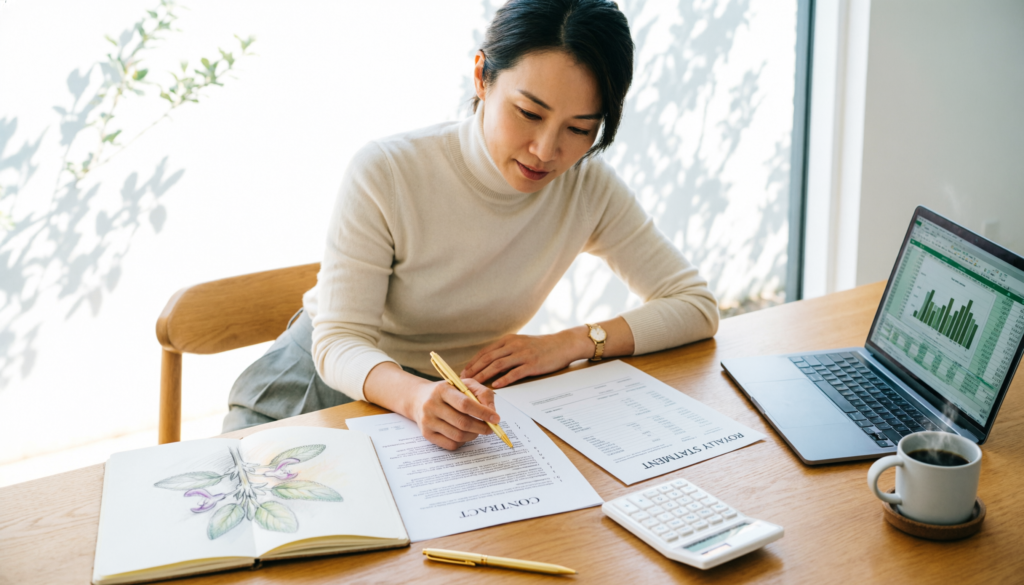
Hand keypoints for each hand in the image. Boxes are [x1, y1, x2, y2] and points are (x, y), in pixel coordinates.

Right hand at [407, 378, 498, 450]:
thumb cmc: (447, 391)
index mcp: (442, 390)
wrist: (418, 398)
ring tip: (478, 430)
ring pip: (458, 436)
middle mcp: (431, 405)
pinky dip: (463, 442)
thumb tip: (492, 412)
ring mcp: (427, 421)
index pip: (465, 404)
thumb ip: (482, 394)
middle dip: (481, 427)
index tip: (496, 418)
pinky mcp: (426, 434)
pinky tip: (465, 434)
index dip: (482, 413)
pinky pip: (450, 445)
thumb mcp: (464, 384)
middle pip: (462, 422)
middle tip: (491, 428)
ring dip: (474, 435)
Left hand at [461, 330, 589, 388]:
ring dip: (484, 375)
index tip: (464, 372)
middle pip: (488, 358)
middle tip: (464, 380)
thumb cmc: (542, 346)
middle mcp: (514, 345)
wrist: (563, 344)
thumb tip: (491, 362)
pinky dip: (504, 379)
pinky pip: (515, 372)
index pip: (486, 351)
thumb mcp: (521, 343)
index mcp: (509, 340)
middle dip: (474, 370)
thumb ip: (507, 350)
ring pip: (498, 365)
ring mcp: (523, 354)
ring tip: (475, 384)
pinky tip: (496, 386)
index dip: (473, 362)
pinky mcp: (532, 364)